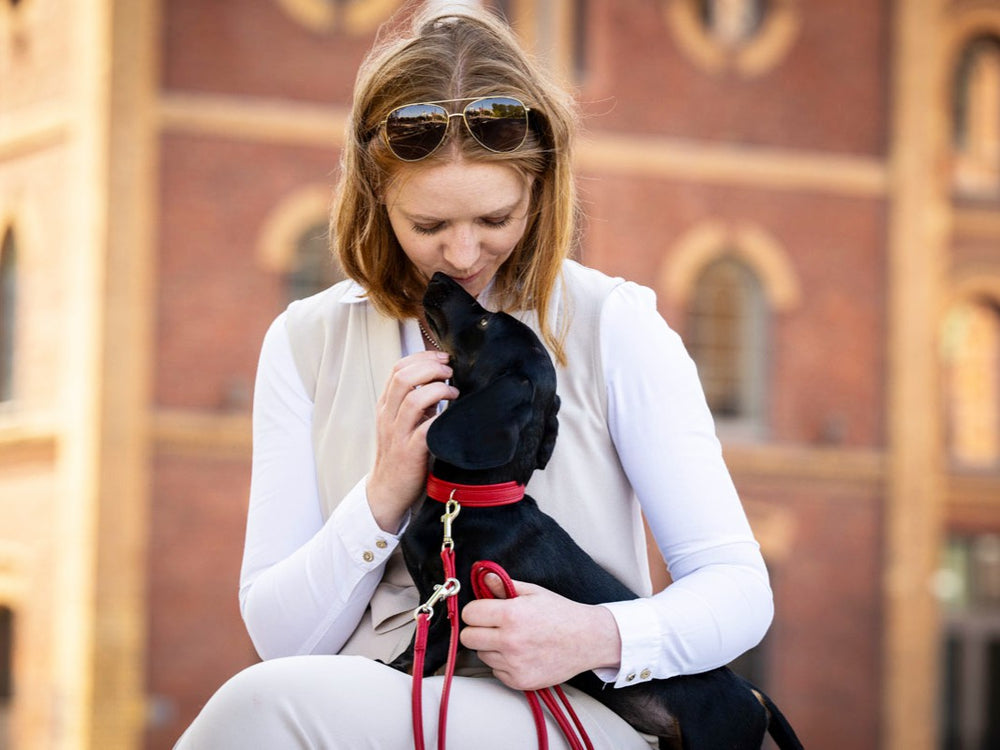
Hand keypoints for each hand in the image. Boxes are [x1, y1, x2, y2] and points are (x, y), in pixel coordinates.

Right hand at [366, 350, 457, 531]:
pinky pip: (425, 430)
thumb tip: (442, 379)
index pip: (398, 368)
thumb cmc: (402, 453)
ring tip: (453, 392)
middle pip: (403, 378)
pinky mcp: (409, 452)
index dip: (422, 357)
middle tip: (450, 372)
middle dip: (431, 368)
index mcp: (386, 405)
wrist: (387, 490)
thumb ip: (416, 401)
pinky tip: (452, 417)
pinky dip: (441, 418)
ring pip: (412, 400)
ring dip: (438, 390)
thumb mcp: (403, 422)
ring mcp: (397, 434)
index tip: (443, 357)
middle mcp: (388, 416)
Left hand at [459, 573, 621, 690]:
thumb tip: (483, 576)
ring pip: (481, 655)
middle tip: (492, 626)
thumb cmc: (560, 614)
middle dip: (477, 630)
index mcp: (511, 615)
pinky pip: (496, 671)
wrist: (587, 640)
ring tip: (512, 640)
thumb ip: (504, 586)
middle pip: (468, 638)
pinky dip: (503, 664)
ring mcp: (514, 664)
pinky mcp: (520, 681)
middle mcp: (510, 641)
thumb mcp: (533, 593)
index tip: (483, 611)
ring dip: (490, 648)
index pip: (469, 614)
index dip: (475, 610)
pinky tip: (520, 654)